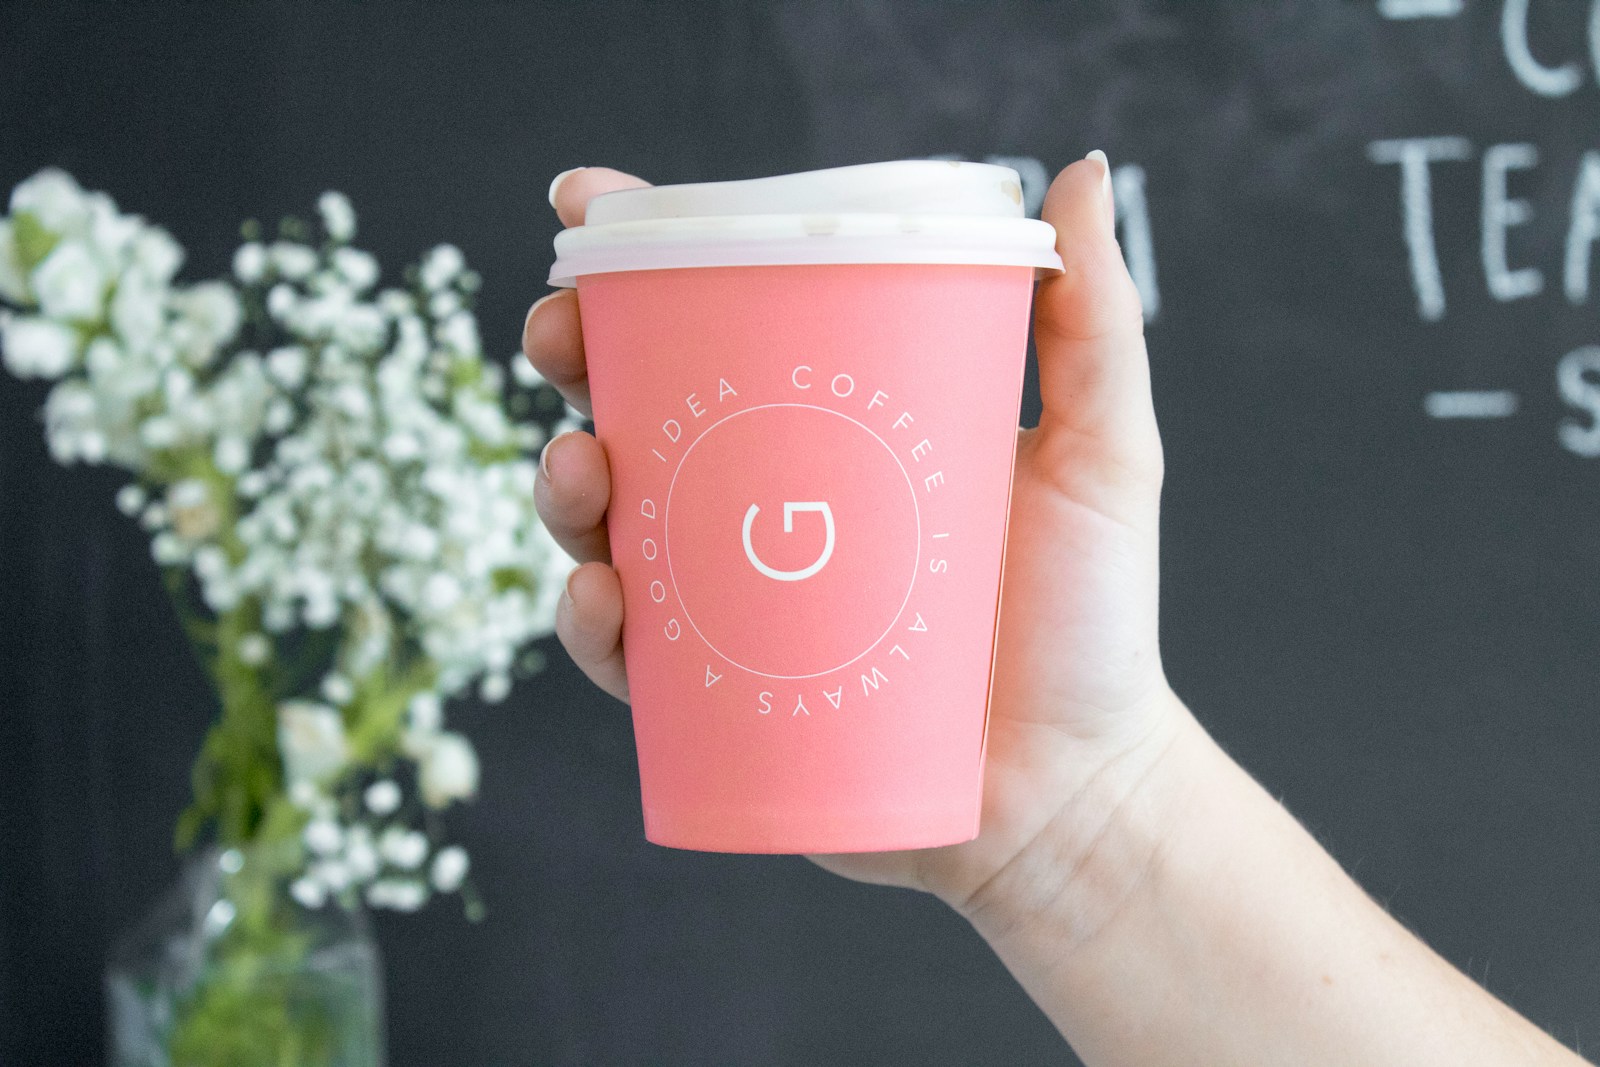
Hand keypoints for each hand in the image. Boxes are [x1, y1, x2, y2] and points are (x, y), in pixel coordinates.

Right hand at [523, 159, 1184, 927]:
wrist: (1075, 791)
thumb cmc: (1090, 622)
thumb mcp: (1102, 454)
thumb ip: (1090, 322)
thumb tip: (1080, 172)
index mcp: (839, 428)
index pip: (728, 325)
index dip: (646, 262)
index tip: (593, 208)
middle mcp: (772, 507)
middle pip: (641, 411)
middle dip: (575, 360)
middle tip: (562, 333)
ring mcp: (740, 603)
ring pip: (613, 527)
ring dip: (565, 487)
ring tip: (583, 469)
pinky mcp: (725, 700)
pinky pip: (632, 660)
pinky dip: (594, 625)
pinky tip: (604, 598)